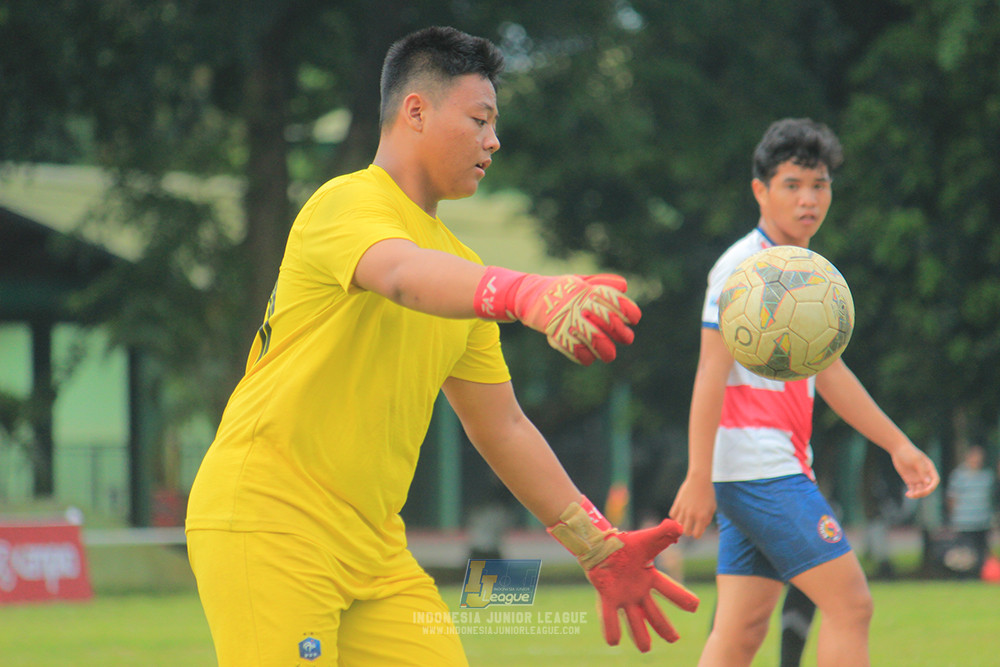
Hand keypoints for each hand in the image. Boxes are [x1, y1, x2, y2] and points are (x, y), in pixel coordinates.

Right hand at [474, 268, 640, 364]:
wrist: (530, 297)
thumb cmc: (561, 290)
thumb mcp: (580, 281)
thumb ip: (601, 284)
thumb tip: (624, 286)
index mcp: (585, 290)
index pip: (612, 298)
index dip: (627, 309)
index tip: (634, 319)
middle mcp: (578, 305)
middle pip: (607, 319)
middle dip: (620, 331)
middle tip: (627, 338)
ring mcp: (567, 320)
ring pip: (594, 338)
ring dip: (605, 349)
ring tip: (609, 355)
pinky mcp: (556, 334)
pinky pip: (575, 350)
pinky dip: (584, 357)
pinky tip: (589, 358)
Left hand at [586, 520, 699, 649]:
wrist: (600, 543)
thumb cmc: (624, 542)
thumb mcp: (646, 538)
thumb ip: (663, 533)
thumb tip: (680, 526)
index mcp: (650, 577)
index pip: (670, 590)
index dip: (683, 598)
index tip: (695, 606)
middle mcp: (639, 591)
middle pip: (654, 613)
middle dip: (664, 627)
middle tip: (674, 639)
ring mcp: (623, 596)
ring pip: (634, 620)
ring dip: (640, 635)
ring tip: (646, 649)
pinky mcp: (607, 597)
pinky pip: (609, 615)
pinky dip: (611, 628)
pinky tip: (613, 642)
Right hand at [668, 475, 716, 538]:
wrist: (699, 480)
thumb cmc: (708, 493)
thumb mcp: (712, 507)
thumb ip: (707, 519)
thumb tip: (700, 528)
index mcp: (702, 517)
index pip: (697, 535)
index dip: (697, 534)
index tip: (698, 529)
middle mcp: (692, 514)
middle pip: (686, 532)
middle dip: (689, 530)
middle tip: (691, 525)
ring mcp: (683, 509)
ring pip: (678, 524)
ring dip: (681, 523)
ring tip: (685, 518)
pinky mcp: (677, 503)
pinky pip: (672, 515)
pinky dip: (675, 515)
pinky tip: (679, 512)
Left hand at [891, 442, 939, 497]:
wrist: (898, 449)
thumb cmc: (908, 452)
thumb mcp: (916, 460)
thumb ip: (922, 471)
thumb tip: (928, 482)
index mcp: (929, 469)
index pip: (935, 481)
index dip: (932, 487)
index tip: (926, 490)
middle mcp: (924, 474)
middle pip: (927, 487)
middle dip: (923, 492)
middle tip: (915, 494)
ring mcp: (917, 477)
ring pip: (920, 489)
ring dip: (917, 494)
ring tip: (910, 495)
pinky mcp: (909, 479)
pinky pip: (913, 489)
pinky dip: (911, 493)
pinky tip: (907, 494)